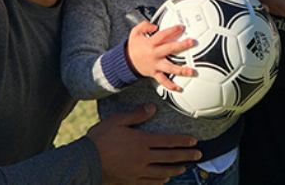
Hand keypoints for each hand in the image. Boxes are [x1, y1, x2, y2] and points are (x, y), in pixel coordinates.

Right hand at [87, 104, 201, 184]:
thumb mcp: (117, 121)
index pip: (168, 141)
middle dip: (186, 156)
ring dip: (176, 169)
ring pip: (163, 172)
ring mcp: (138, 172)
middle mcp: (143, 158)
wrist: (85, 161)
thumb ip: (136, 115)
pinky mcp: (131, 181)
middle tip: (198, 155)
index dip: (183, 141)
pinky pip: (151, 183)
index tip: (194, 141)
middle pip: (170, 157)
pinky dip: (161, 181)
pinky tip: (165, 179)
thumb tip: (153, 108)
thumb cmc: (100, 138)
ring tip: (184, 167)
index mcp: (141, 141)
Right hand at [126, 21, 193, 90]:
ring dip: (181, 70)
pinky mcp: (155, 73)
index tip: (181, 27)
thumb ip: (144, 26)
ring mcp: (156, 65)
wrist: (126, 62)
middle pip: (169, 49)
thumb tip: (155, 26)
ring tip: (192, 71)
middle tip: (191, 42)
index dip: (173, 30)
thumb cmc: (133, 47)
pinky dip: (170, 85)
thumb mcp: (135, 33)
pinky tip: (178, 88)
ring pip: (170, 68)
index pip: (163, 35)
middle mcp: (154, 54)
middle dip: (181, 46)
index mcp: (151, 43)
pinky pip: (163, 80)